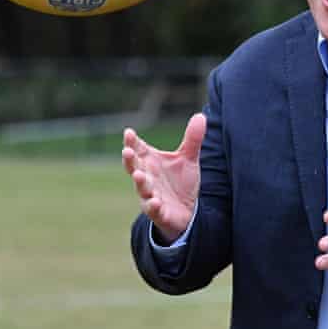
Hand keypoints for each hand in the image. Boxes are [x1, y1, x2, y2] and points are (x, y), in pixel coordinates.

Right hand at [122, 113, 205, 242]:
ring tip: (139, 175)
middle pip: (134, 167)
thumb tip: (201, 115)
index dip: (132, 142)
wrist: (186, 213)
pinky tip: (155, 202)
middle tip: (127, 151)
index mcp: (150, 163)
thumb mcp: (188, 159)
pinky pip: (154, 210)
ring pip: (142, 189)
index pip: (138, 149)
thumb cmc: (180, 183)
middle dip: (130, 160)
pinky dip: (153, 206)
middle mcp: (147, 178)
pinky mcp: (159, 213)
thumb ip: (192, 139)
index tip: (128, 132)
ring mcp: (150, 196)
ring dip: (140, 182)